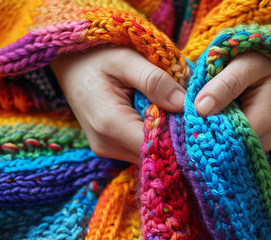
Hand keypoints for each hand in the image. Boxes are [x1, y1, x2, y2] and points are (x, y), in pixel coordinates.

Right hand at [50, 47, 185, 162]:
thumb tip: (184, 104)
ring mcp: (107, 148)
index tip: (201, 119)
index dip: (182, 134)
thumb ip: (155, 80)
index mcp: (110, 124)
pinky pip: (141, 147)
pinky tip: (164, 116)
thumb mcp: (126, 59)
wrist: (68, 61)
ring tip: (180, 112)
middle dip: (178, 135)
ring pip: (150, 152)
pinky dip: (156, 135)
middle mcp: (106, 145)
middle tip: (197, 114)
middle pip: (155, 152)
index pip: (156, 144)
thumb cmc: (96, 55)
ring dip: (168, 135)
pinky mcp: (110, 146)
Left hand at [194, 52, 270, 150]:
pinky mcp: (254, 142)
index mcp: (262, 124)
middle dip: (203, 126)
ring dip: (209, 126)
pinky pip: (229, 140)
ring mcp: (259, 145)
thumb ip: (224, 85)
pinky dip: (217, 126)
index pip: (222, 137)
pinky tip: (212, 112)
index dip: (201, 125)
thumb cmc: (268, 60)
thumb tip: (200, 109)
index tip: (186, 109)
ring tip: (203, 106)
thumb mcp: (245, 64)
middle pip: (222, 143)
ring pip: (224, 142)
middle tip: (190, 105)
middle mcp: (263, 142)